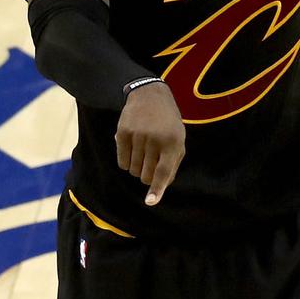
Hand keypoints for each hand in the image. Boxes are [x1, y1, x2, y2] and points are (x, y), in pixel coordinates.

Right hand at [115, 82, 185, 205]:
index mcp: (173, 142)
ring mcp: (138, 135)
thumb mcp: (178, 140)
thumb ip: (172, 164)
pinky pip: (121, 161)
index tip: (150, 202)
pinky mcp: (123, 133)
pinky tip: (132, 149)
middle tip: (150, 163)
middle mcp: (155, 139)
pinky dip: (125, 162)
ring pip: (133, 170)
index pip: (163, 172)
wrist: (150, 96)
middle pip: (145, 174)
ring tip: (143, 151)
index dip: (157, 189)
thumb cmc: (167, 123)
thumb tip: (160, 188)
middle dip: (147, 176)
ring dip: (136, 168)